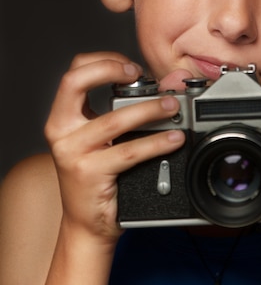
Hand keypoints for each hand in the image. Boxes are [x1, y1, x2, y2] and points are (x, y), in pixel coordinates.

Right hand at [44, 52, 188, 244]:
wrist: (87, 223)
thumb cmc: (100, 175)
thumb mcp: (108, 137)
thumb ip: (131, 107)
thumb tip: (173, 81)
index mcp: (64, 117)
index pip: (75, 72)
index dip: (103, 61)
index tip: (131, 67)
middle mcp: (62, 131)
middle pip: (75, 82)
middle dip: (110, 69)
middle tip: (141, 74)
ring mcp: (73, 152)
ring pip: (113, 119)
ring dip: (148, 108)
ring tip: (172, 106)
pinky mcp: (90, 173)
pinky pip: (129, 152)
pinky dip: (156, 142)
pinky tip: (174, 139)